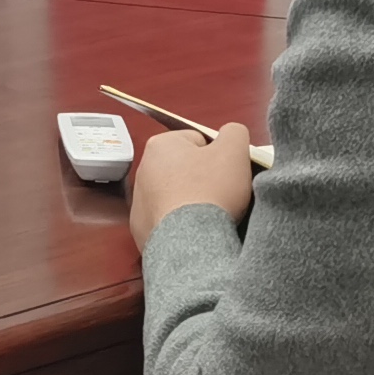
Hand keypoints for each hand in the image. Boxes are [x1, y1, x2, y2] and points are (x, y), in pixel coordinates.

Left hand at [128, 124, 255, 245]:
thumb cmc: (210, 191)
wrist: (190, 242)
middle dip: (203, 178)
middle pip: (184, 167)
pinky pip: (167, 219)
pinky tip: (195, 228)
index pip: (197, 141)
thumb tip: (231, 133)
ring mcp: (139, 201)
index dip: (218, 156)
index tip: (225, 172)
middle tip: (221, 193)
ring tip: (209, 213)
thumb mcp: (234, 150)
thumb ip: (234, 132)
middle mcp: (143, 169)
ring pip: (175, 194)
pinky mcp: (142, 228)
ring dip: (191, 200)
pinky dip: (181, 223)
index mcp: (161, 145)